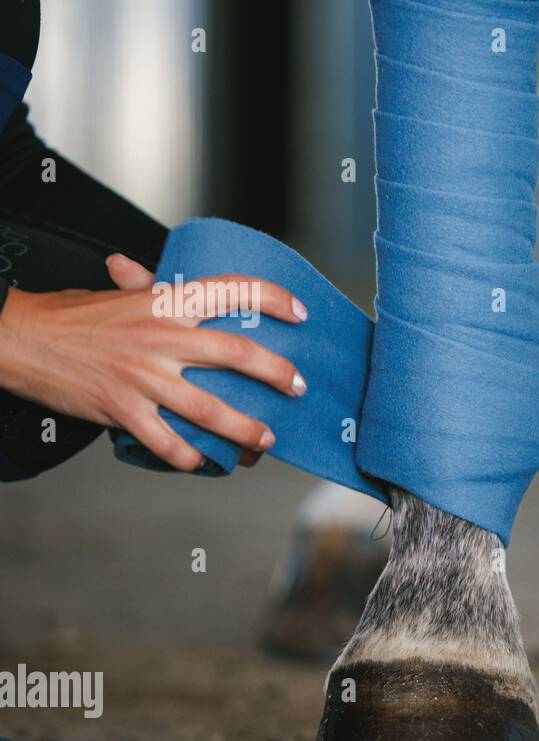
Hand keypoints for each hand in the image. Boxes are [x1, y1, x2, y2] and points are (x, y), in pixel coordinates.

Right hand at [0, 253, 308, 470]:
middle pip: (236, 355)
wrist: (15, 338)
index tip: (300, 312)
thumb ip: (148, 288)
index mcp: (165, 302)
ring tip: (267, 439)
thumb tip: (149, 269)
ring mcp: (143, 376)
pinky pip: (168, 442)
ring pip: (211, 409)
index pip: (231, 290)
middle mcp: (160, 337)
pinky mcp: (123, 410)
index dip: (272, 298)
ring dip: (246, 429)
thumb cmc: (72, 316)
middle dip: (276, 374)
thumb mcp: (118, 295)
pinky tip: (204, 462)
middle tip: (298, 386)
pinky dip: (190, 457)